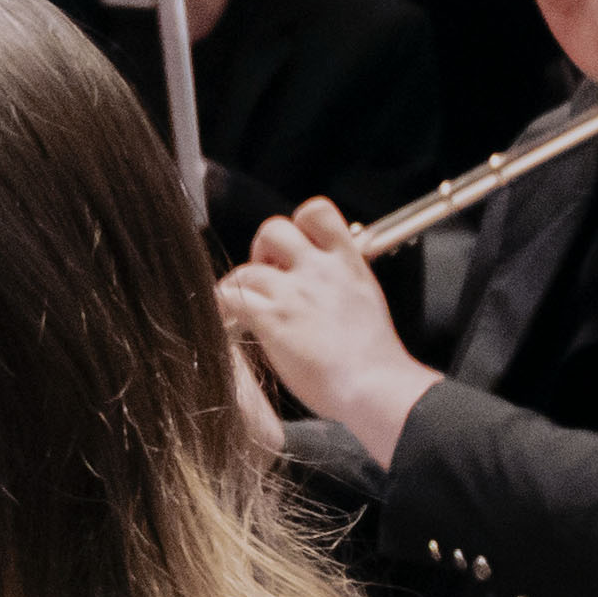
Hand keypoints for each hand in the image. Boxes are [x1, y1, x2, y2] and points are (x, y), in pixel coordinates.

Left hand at [218, 198, 436, 465]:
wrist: (373, 386)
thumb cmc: (374, 358)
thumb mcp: (366, 300)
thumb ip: (342, 282)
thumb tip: (320, 285)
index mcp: (347, 262)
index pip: (317, 210)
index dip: (298, 224)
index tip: (295, 250)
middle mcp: (318, 269)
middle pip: (273, 228)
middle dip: (262, 250)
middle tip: (267, 279)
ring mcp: (293, 292)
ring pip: (246, 269)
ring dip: (239, 286)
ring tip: (245, 309)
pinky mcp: (271, 318)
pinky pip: (229, 296)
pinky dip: (223, 305)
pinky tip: (231, 321)